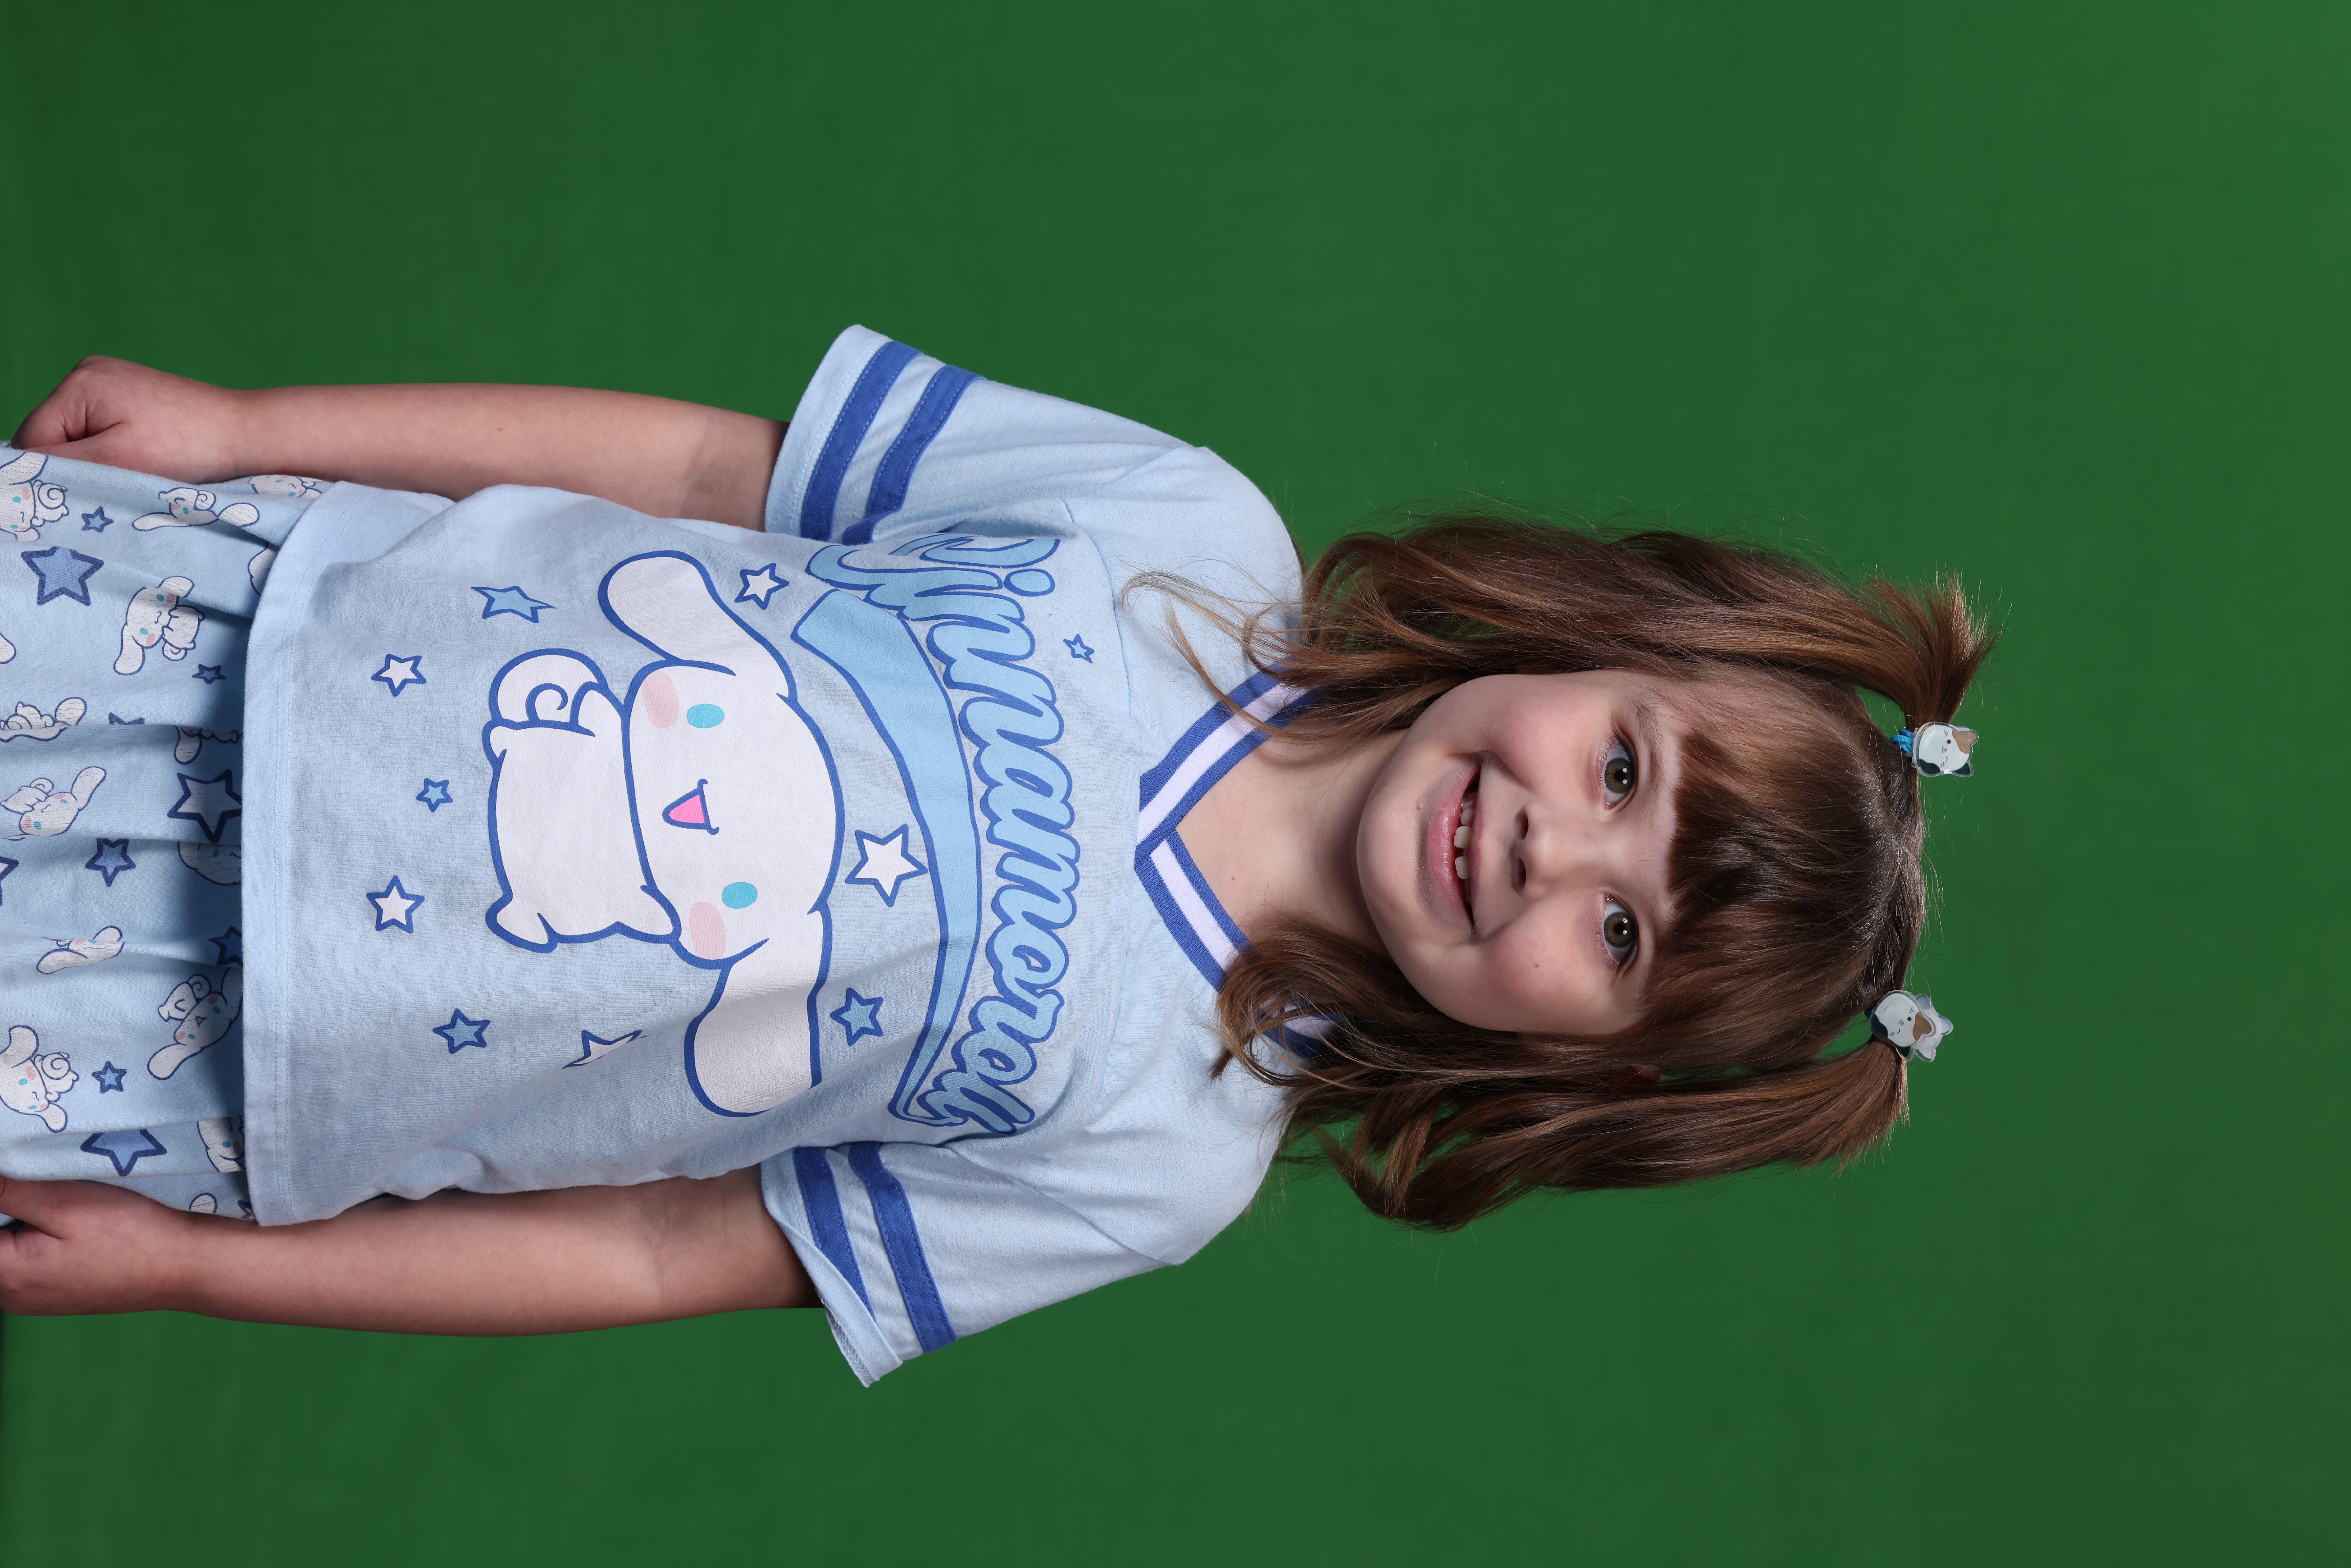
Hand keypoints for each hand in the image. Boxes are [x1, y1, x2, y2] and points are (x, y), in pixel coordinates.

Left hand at [0, 1177, 204, 1315]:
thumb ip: (7, 1191)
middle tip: (42, 1188)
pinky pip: (23, 1262)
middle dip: (7, 1211)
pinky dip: (33, 1237)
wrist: (183, 1266)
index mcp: (4, 1275)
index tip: (19, 1185)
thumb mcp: (64, 1203)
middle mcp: (9, 1296)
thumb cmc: (130, 1235)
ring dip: (18, 1223)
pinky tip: (65, 1222)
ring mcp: (31, 1299)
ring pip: (5, 1250)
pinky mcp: (52, 1294)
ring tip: (55, 1200)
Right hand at [12, 356, 252, 482]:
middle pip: (52, 437)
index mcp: (79, 384)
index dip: (51, 475)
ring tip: (135, 471)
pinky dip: (114, 450)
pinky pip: (102, 429)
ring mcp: (110, 381)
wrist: (249, 433)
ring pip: (76, 437)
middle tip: (114, 486)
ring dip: (96, 461)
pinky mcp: (132, 395)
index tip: (82, 496)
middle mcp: (88, 373)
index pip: (31, 440)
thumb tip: (19, 472)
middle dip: (76, 466)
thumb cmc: (189, 446)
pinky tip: (144, 459)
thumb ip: (62, 464)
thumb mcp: (117, 460)